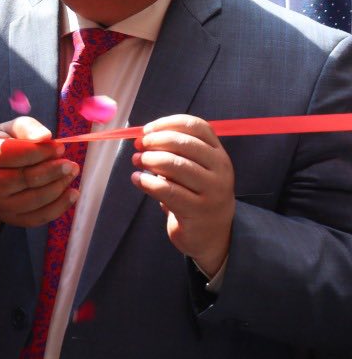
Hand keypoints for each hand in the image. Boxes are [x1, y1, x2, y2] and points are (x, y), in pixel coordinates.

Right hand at [0, 115, 75, 227]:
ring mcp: (0, 205)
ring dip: (60, 186)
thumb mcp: (7, 131)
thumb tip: (46, 137)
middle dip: (55, 170)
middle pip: (29, 179)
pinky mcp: (12, 219)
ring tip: (72, 173)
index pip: (19, 154)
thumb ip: (26, 128)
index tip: (60, 148)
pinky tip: (72, 193)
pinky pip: (40, 217)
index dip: (44, 151)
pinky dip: (61, 205)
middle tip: (70, 164)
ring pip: (37, 199)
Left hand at [131, 114, 234, 277]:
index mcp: (218, 153)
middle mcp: (220, 169)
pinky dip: (146, 181)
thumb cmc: (195, 194)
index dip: (168, 123)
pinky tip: (137, 179)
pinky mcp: (197, 210)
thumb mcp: (194, 169)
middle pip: (184, 143)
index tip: (147, 130)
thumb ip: (175, 152)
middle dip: (155, 141)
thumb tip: (142, 136)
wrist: (212, 235)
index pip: (196, 126)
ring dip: (149, 160)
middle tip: (139, 147)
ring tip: (137, 161)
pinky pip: (166, 190)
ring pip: (175, 165)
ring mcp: (212, 191)